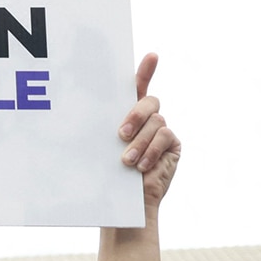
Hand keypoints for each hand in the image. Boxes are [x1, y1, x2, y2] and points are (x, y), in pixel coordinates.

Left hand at [117, 53, 180, 209]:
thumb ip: (106, 130)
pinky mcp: (172, 145)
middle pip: (149, 102)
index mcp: (128, 115)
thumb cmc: (109, 176)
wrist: (125, 203)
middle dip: (135, 115)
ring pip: (156, 121)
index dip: (146, 71)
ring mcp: (162, 132)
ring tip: (127, 162)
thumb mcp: (104, 149)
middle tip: (120, 134)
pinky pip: (165, 136)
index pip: (138, 87)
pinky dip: (151, 150)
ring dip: (140, 142)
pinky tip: (142, 166)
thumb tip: (87, 111)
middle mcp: (148, 120)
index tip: (152, 56)